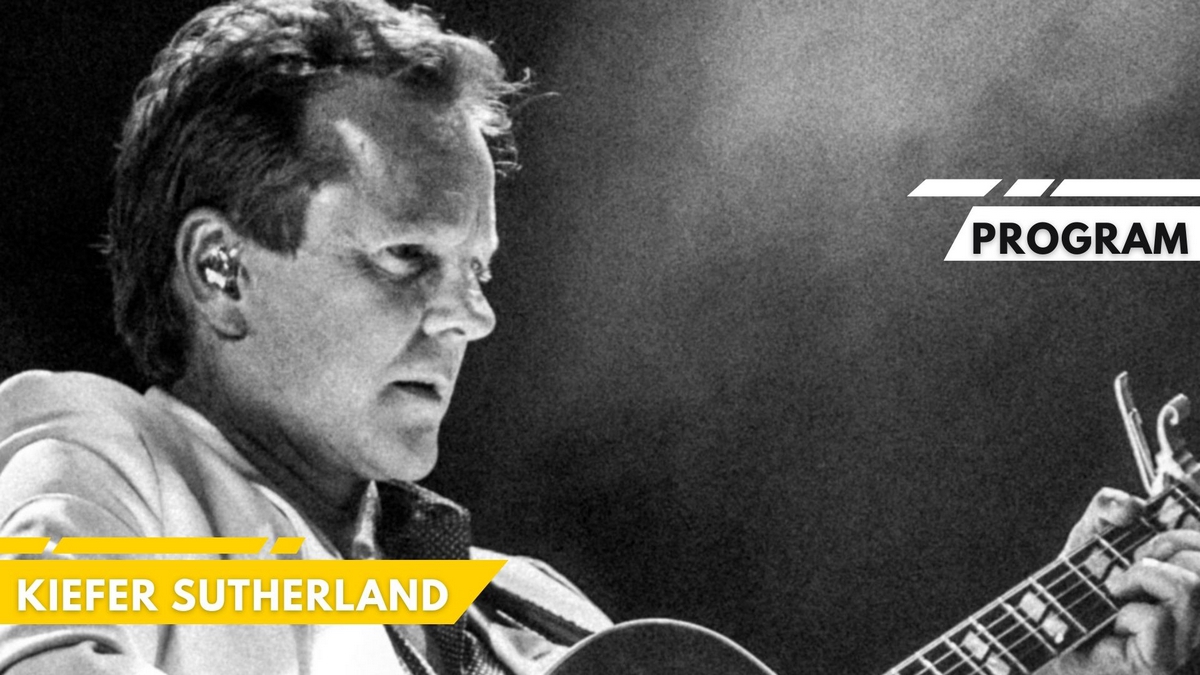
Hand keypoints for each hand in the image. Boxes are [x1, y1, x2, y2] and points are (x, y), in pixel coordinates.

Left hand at [1046, 488, 1199, 674]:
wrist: (1044, 633)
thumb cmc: (1074, 590)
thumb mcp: (1090, 536)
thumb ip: (1109, 508)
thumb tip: (1132, 506)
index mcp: (1189, 581)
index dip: (1185, 531)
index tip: (1152, 535)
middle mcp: (1197, 614)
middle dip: (1162, 548)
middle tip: (1128, 564)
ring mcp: (1186, 643)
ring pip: (1189, 587)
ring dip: (1141, 577)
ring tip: (1117, 590)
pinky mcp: (1162, 662)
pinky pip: (1159, 618)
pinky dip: (1128, 611)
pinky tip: (1115, 622)